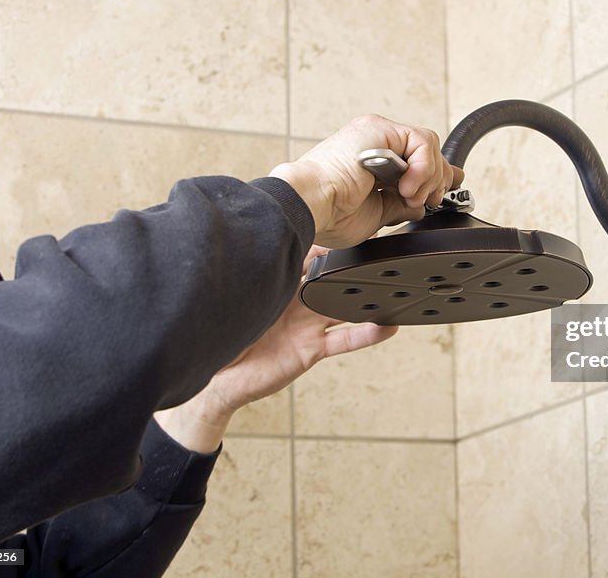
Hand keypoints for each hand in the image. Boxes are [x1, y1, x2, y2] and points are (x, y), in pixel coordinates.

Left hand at [155, 245, 397, 451]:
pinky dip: (367, 335)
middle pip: (329, 277)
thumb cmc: (216, 339)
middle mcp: (294, 302)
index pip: (302, 255)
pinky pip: (344, 341)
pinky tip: (387, 326)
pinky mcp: (311, 350)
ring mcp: (306, 326)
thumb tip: (240, 245)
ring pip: (343, 307)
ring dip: (365, 297)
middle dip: (349, 264)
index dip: (320, 241)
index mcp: (274, 284)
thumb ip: (246, 277)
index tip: (340, 225)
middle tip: (374, 249)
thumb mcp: (231, 299)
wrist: (216, 382)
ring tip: (391, 284)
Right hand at [269, 114, 464, 247]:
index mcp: (371, 160)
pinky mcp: (380, 129)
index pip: (416, 159)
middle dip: (437, 179)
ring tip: (410, 196)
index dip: (436, 175)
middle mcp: (375, 142)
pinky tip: (407, 186)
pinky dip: (423, 167)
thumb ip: (399, 205)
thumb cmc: (329, 213)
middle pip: (426, 151)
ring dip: (428, 176)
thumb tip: (419, 205)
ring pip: (428, 145)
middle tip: (430, 200)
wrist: (310, 204)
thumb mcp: (376, 214)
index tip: (447, 192)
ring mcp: (377, 134)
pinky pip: (421, 142)